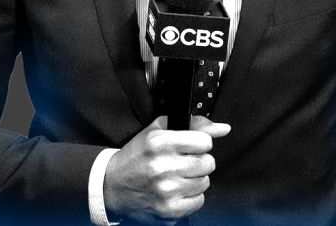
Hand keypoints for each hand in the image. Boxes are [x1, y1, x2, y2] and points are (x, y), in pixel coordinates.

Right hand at [103, 115, 230, 224]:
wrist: (112, 186)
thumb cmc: (137, 156)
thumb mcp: (158, 131)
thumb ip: (193, 125)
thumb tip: (224, 128)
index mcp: (159, 143)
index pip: (204, 141)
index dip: (199, 143)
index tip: (190, 147)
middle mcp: (162, 167)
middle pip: (208, 163)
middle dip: (199, 161)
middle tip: (183, 163)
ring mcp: (166, 191)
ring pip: (205, 182)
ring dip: (195, 179)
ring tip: (178, 177)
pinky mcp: (169, 211)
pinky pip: (199, 201)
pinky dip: (191, 196)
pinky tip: (177, 191)